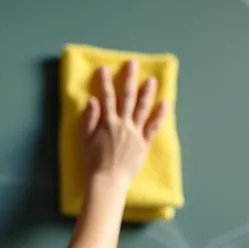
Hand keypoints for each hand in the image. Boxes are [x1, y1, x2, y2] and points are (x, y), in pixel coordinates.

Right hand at [80, 59, 166, 184]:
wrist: (107, 182)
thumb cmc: (92, 164)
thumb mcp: (83, 141)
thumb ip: (88, 120)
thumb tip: (92, 100)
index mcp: (107, 123)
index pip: (106, 97)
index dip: (105, 82)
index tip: (104, 68)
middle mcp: (123, 124)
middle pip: (127, 98)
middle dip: (129, 79)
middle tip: (133, 64)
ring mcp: (135, 133)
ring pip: (143, 108)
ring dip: (147, 92)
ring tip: (152, 79)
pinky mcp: (144, 143)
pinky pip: (153, 127)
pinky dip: (160, 114)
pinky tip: (165, 102)